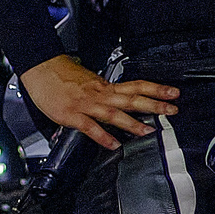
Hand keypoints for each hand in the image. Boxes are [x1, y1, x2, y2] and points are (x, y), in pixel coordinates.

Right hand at [21, 54, 176, 150]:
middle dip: (154, 105)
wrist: (41, 68)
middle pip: (131, 98)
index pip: (136, 86)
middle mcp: (100, 94)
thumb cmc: (62, 75)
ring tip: (148, 131)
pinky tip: (113, 144)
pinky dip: (102, 136)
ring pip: (114, 113)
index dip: (156, 89)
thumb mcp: (89, 82)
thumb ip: (103, 93)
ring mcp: (87, 104)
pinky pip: (90, 126)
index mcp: (105, 86)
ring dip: (132, 123)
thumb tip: (116, 102)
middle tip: (172, 110)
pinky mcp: (72, 114)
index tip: (173, 93)